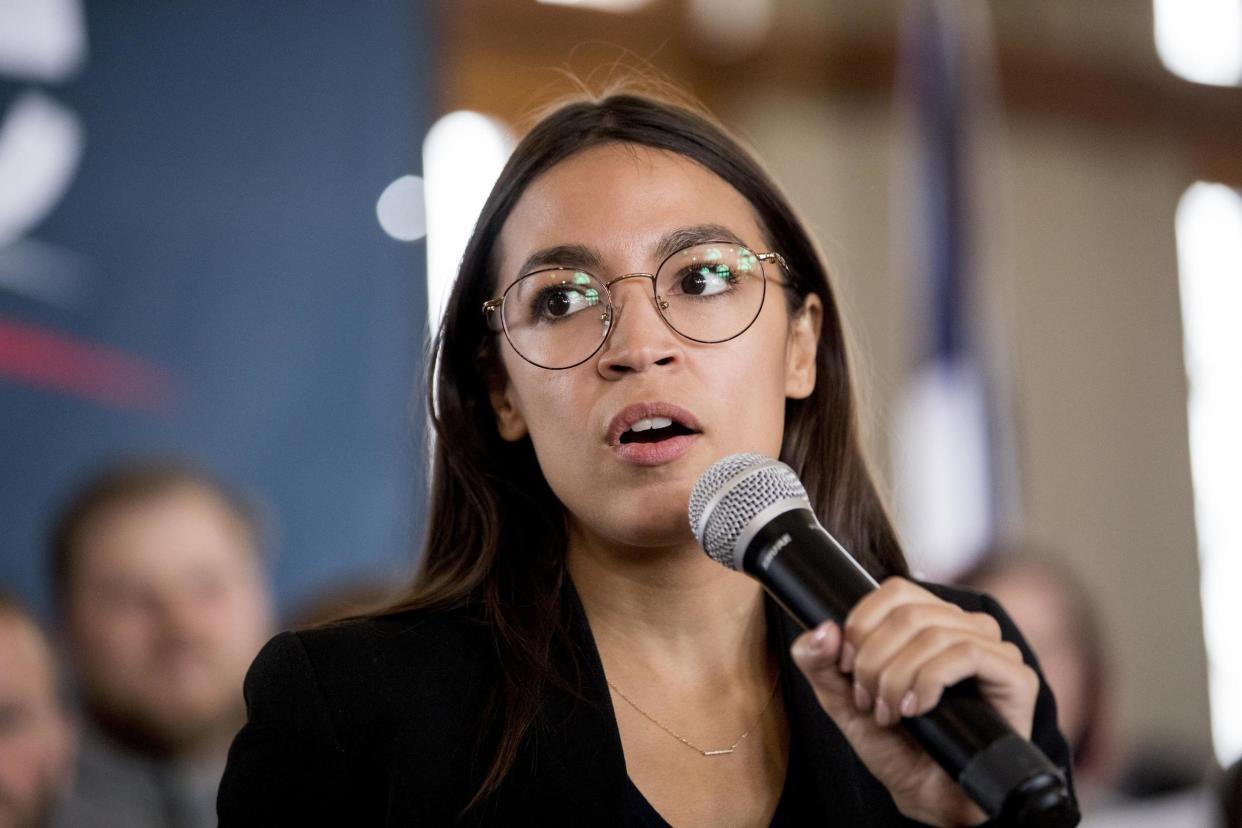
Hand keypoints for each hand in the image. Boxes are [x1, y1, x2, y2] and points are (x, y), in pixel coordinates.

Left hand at [790, 577, 1038, 826]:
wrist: (928, 795)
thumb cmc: (893, 743)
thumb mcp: (843, 699)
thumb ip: (820, 663)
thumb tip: (822, 629)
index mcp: (928, 621)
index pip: (894, 591)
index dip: (862, 623)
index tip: (845, 666)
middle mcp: (963, 627)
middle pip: (909, 614)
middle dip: (874, 660)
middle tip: (867, 701)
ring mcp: (994, 650)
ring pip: (935, 633)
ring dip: (898, 677)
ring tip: (890, 714)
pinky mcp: (1016, 677)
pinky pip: (968, 653)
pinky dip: (930, 679)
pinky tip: (917, 709)